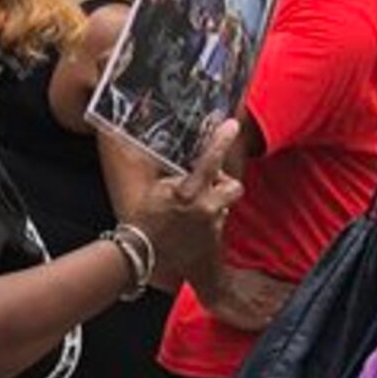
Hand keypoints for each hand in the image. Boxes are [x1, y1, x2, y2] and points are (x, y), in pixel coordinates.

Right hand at [98, 117, 240, 287]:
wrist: (142, 253)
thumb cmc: (146, 218)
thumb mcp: (157, 189)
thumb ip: (176, 175)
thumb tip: (186, 159)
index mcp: (187, 192)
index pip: (209, 161)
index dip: (221, 140)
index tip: (232, 124)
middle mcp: (205, 207)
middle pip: (234, 186)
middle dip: (225, 183)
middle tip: (210, 184)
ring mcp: (211, 225)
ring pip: (225, 205)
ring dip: (215, 203)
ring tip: (194, 209)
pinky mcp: (213, 240)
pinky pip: (218, 223)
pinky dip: (207, 221)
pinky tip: (190, 226)